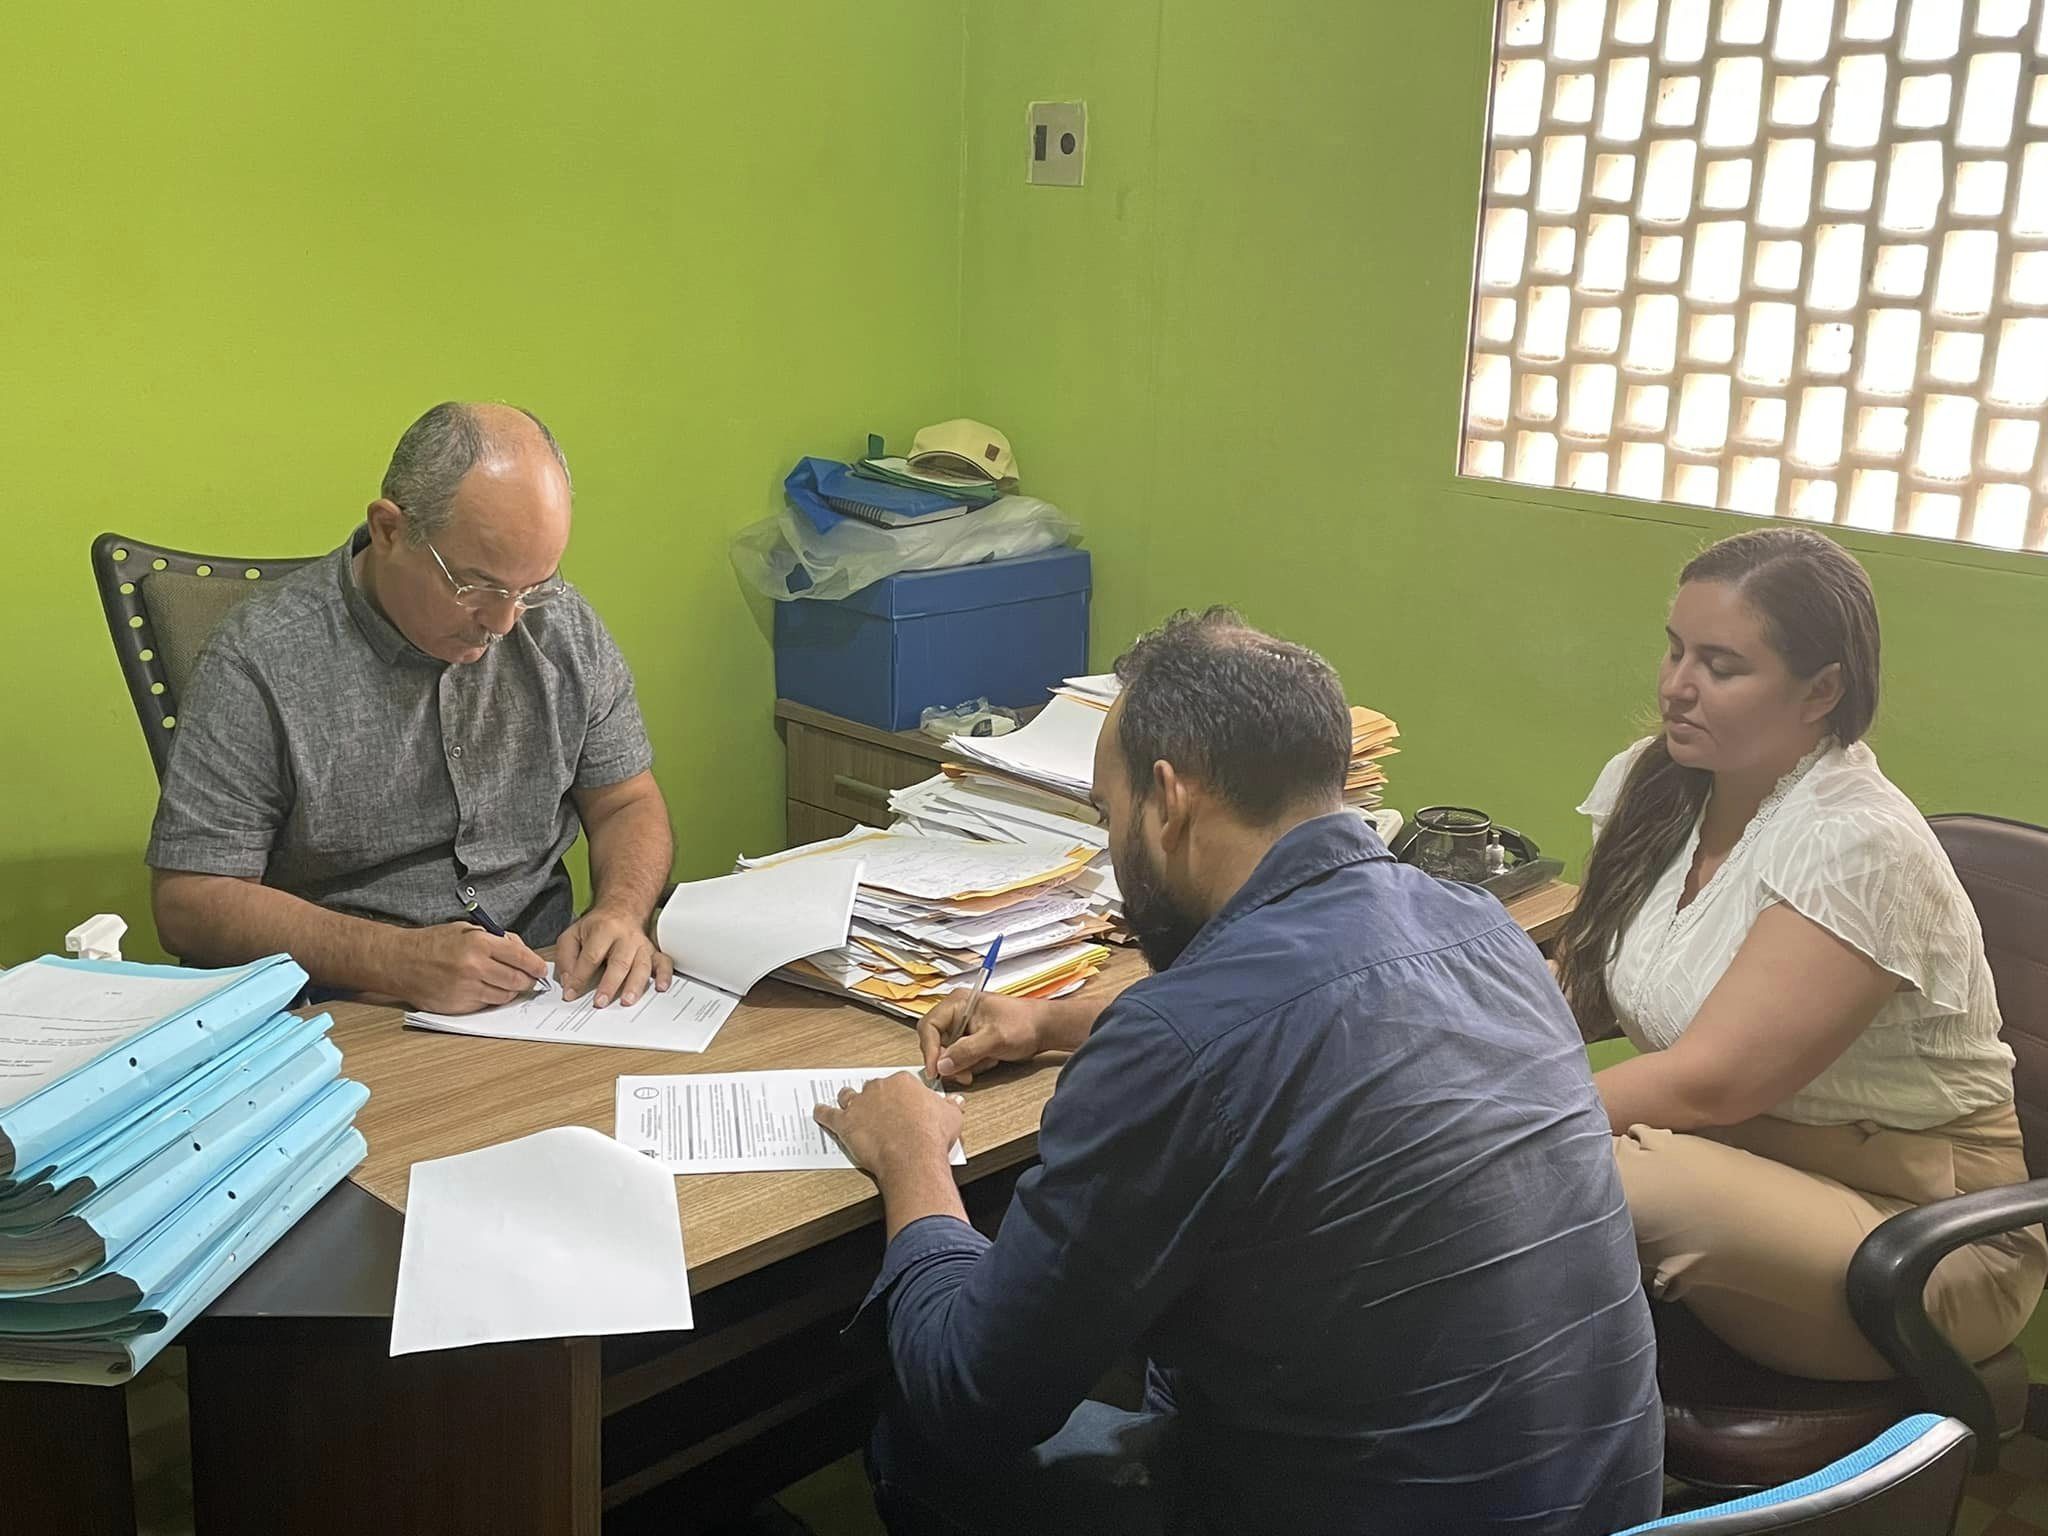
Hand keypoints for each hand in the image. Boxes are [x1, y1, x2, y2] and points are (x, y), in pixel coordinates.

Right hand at [402, 924, 549, 1013]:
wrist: (400, 962)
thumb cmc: (434, 943)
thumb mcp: (466, 930)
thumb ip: (496, 939)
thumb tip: (522, 951)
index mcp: (479, 943)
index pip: (520, 956)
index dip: (536, 964)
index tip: (541, 968)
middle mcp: (474, 967)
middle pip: (518, 980)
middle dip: (528, 980)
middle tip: (529, 979)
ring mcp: (466, 989)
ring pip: (505, 996)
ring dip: (511, 991)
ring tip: (506, 982)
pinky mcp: (459, 1006)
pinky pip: (487, 1004)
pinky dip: (491, 998)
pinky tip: (485, 989)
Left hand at [557, 904, 672, 1006]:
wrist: (622, 909)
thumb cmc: (597, 926)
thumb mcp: (572, 935)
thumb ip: (566, 958)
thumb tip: (569, 983)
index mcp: (603, 930)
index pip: (591, 956)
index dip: (580, 976)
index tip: (571, 993)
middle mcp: (625, 937)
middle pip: (619, 962)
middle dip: (609, 984)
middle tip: (600, 1002)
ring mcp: (642, 945)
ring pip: (642, 965)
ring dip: (635, 985)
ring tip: (627, 1001)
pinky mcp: (653, 952)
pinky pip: (664, 963)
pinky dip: (664, 976)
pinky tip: (661, 987)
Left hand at [812, 1073, 964, 1179]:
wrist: (912, 1155)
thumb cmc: (930, 1135)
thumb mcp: (951, 1116)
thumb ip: (951, 1106)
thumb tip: (957, 1101)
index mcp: (903, 1082)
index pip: (898, 1083)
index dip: (899, 1096)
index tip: (902, 1104)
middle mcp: (879, 1089)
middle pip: (872, 1089)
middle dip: (875, 1098)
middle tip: (879, 1111)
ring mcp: (860, 1105)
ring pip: (849, 1097)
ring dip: (848, 1101)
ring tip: (847, 1104)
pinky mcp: (845, 1124)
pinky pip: (828, 1115)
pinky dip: (822, 1114)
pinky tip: (819, 1112)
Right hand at [916, 991, 1054, 1084]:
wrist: (1044, 1029)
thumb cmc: (1024, 1024)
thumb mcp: (994, 1038)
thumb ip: (966, 1051)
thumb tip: (942, 1066)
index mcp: (958, 1003)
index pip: (929, 1027)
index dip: (929, 1050)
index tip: (935, 1071)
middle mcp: (956, 1013)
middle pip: (936, 1042)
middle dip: (950, 1061)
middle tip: (964, 1074)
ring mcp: (963, 1027)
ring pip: (948, 1054)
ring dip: (964, 1064)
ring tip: (986, 1062)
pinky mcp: (970, 1039)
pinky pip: (960, 1057)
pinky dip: (972, 1064)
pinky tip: (990, 1060)